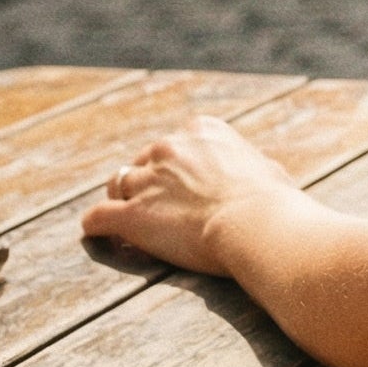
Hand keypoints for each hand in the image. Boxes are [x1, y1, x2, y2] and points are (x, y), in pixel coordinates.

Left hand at [81, 116, 297, 275]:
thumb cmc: (271, 200)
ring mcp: (146, 179)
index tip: (182, 188)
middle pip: (141, 162)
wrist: (256, 224)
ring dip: (123, 202)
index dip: (174, 169)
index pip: (172, 144)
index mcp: (201, 130)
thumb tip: (255, 170)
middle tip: (160, 209)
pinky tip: (102, 236)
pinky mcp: (130, 214)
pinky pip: (96, 218)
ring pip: (117, 186)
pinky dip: (98, 227)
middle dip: (147, 183)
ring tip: (130, 223)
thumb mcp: (265, 168)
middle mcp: (168, 147)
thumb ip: (247, 164)